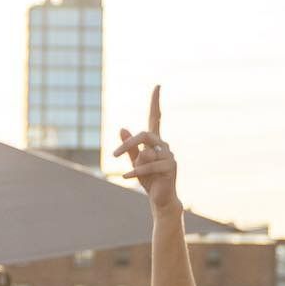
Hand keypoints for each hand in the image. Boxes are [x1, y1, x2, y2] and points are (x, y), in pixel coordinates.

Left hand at [113, 87, 178, 213]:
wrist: (160, 199)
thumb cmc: (148, 180)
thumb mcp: (134, 162)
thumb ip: (129, 147)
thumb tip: (122, 128)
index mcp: (155, 141)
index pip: (155, 117)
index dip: (155, 102)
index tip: (157, 85)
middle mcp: (164, 145)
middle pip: (144, 134)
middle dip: (128, 144)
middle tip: (113, 155)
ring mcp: (169, 156)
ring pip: (146, 151)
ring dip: (135, 164)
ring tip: (130, 174)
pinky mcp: (171, 167)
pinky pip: (150, 165)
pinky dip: (136, 171)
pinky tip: (126, 177)